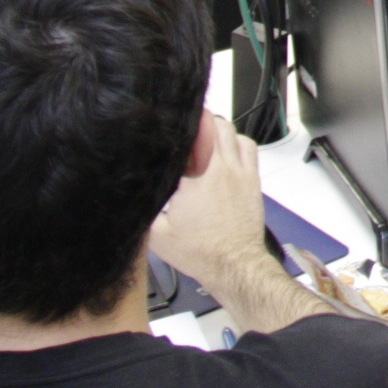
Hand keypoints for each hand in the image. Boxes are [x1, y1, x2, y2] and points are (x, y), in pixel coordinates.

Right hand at [148, 115, 269, 290]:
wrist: (233, 264)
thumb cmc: (200, 252)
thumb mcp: (157, 233)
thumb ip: (145, 207)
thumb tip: (134, 193)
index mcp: (196, 178)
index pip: (191, 136)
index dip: (180, 125)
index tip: (169, 122)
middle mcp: (222, 169)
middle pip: (216, 126)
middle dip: (200, 123)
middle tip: (186, 129)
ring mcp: (241, 173)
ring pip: (234, 134)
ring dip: (219, 131)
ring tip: (204, 138)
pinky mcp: (253, 181)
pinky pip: (249, 149)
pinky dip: (238, 143)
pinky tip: (226, 152)